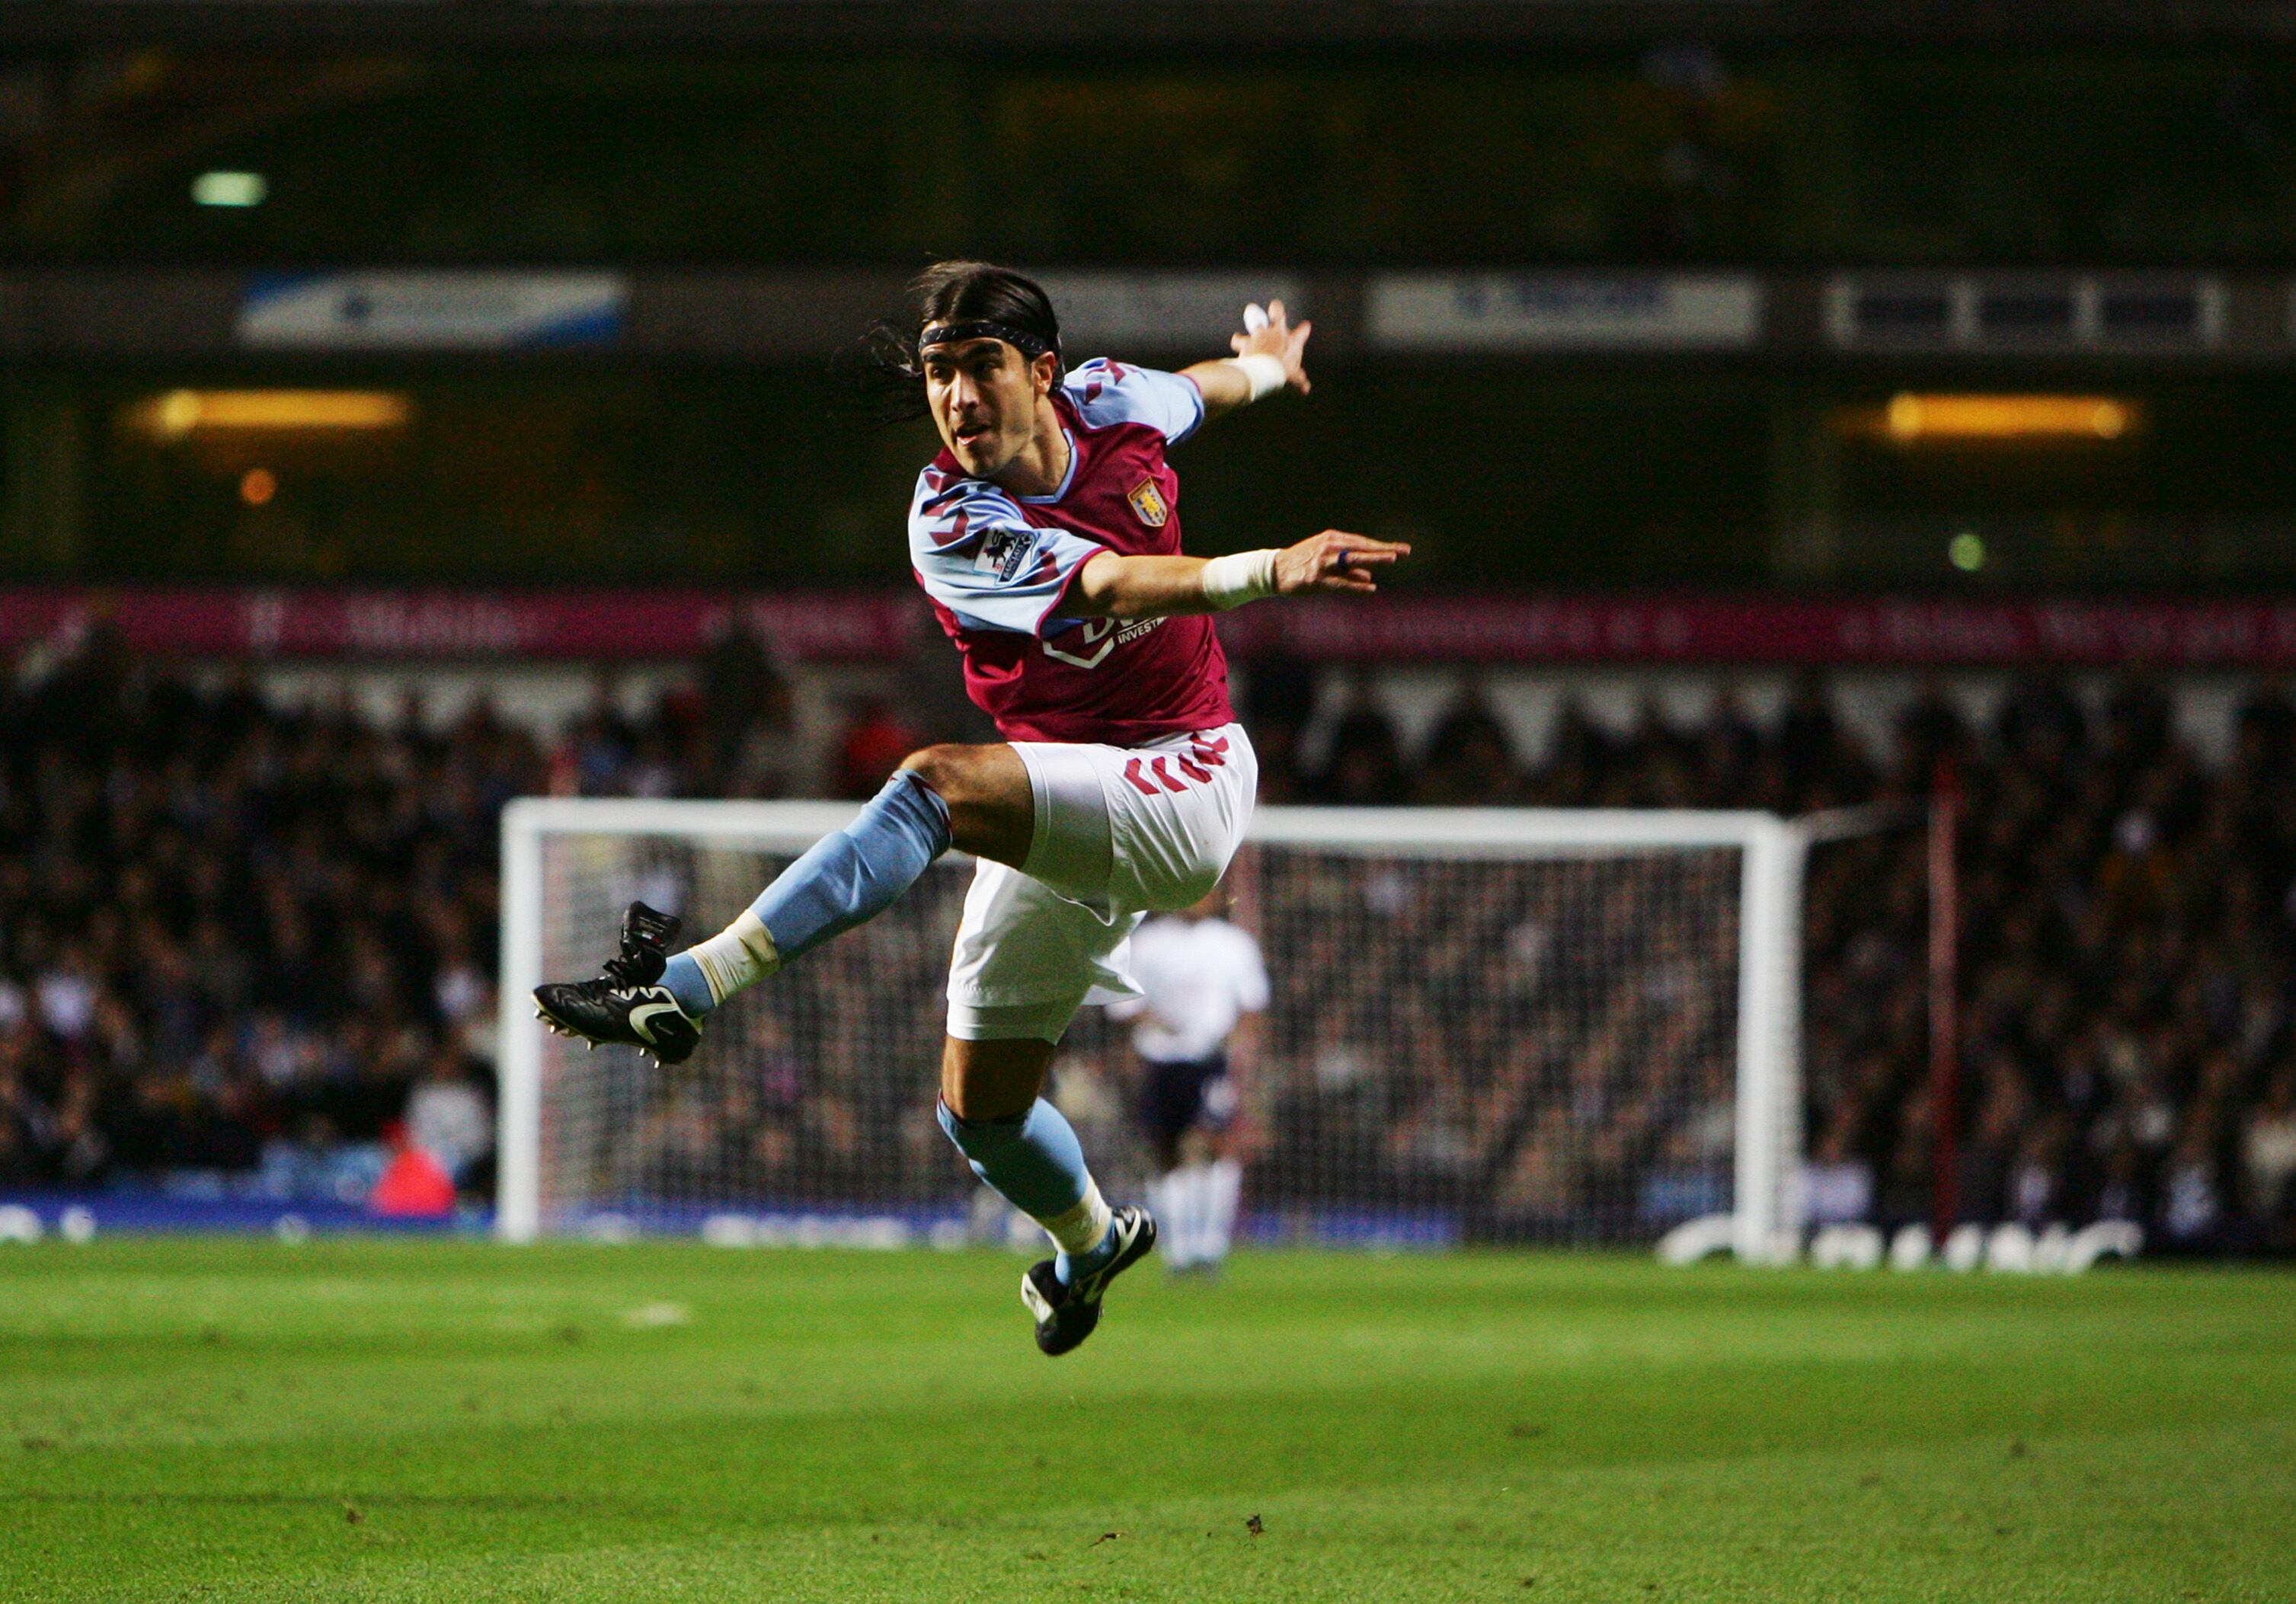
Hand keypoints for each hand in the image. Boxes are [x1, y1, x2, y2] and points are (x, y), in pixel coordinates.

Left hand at [1231, 299, 1312, 395]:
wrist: (1265, 373)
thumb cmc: (1283, 374)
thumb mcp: (1294, 378)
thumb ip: (1299, 380)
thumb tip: (1305, 388)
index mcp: (1293, 341)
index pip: (1303, 330)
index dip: (1304, 330)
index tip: (1304, 328)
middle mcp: (1277, 333)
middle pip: (1278, 311)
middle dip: (1276, 309)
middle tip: (1274, 309)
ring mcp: (1261, 334)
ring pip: (1256, 322)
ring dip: (1254, 326)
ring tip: (1248, 335)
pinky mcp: (1247, 341)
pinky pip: (1238, 339)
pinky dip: (1238, 341)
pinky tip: (1237, 344)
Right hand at [1272, 530, 1411, 595]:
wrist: (1275, 570)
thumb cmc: (1303, 563)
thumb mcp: (1326, 559)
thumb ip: (1348, 567)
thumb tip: (1368, 576)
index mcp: (1333, 538)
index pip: (1362, 542)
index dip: (1382, 546)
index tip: (1402, 550)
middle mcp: (1329, 547)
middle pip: (1361, 548)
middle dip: (1383, 550)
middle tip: (1403, 552)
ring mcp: (1323, 562)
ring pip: (1352, 560)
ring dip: (1373, 558)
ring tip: (1392, 559)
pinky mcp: (1316, 579)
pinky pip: (1340, 583)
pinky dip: (1356, 585)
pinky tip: (1370, 587)